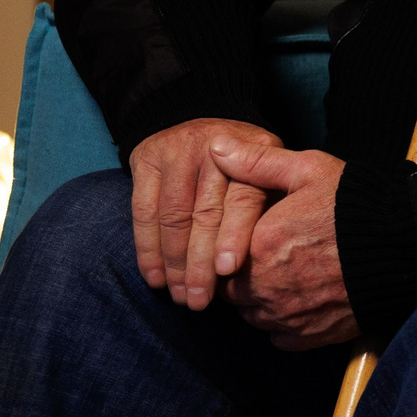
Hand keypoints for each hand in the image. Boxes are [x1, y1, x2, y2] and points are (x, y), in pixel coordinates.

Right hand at [128, 118, 279, 309]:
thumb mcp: (271, 168)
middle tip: (200, 301)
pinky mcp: (146, 160)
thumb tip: (273, 255)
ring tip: (180, 296)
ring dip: (173, 263)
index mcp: (254, 151)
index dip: (234, 237)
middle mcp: (214, 149)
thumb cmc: (245, 162)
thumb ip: (272, 202)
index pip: (242, 200)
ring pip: (172, 217)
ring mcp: (177, 152)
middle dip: (201, 263)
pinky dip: (147, 248)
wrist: (199, 115)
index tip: (228, 271)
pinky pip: (143, 211)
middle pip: (205, 214)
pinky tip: (155, 277)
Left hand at [211, 140, 358, 350]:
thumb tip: (215, 145)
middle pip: (233, 292)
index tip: (252, 241)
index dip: (232, 249)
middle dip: (243, 277)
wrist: (409, 243)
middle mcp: (266, 286)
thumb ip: (256, 161)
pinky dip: (284, 323)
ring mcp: (289, 315)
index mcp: (259, 245)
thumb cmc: (357, 203)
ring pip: (254, 316)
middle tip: (270, 259)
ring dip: (261, 302)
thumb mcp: (308, 169)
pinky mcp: (312, 335)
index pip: (218, 258)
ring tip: (287, 279)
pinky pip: (279, 337)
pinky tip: (302, 301)